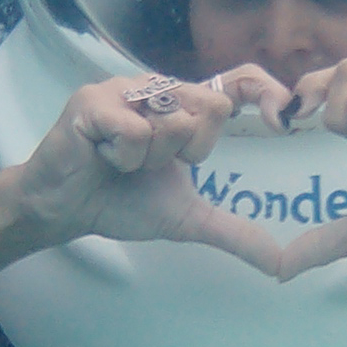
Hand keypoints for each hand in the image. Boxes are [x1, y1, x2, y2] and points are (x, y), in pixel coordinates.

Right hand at [12, 64, 293, 274]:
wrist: (65, 211)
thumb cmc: (122, 202)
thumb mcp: (188, 219)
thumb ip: (234, 232)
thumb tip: (280, 266)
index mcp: (185, 106)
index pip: (236, 80)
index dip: (264, 90)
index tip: (281, 121)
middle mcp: (159, 88)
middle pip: (212, 107)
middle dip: (187, 152)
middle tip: (152, 165)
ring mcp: (125, 88)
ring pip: (172, 122)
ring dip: (150, 160)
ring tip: (121, 162)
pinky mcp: (94, 99)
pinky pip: (135, 132)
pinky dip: (123, 159)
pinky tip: (102, 157)